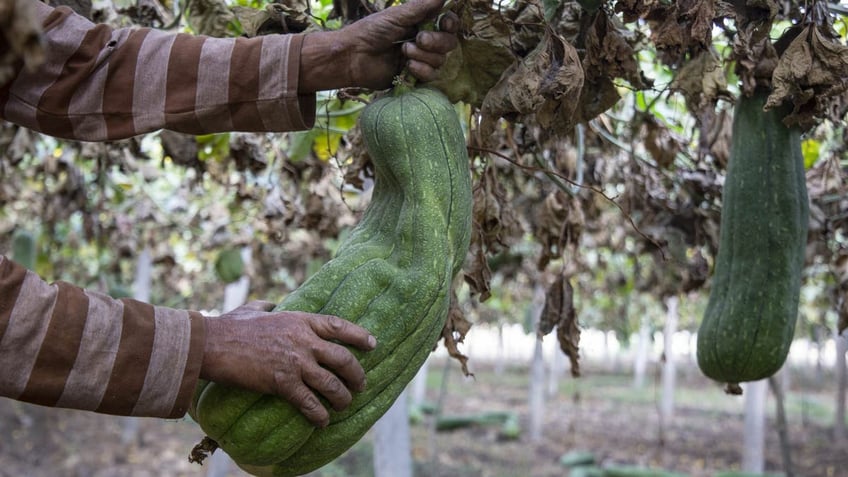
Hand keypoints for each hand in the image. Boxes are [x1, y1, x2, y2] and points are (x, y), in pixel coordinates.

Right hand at [200, 300, 376, 426]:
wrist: (213, 344)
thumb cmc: (230, 326)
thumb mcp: (254, 309)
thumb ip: (268, 306)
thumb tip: (272, 305)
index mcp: (300, 320)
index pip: (339, 326)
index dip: (359, 336)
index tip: (373, 344)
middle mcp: (304, 341)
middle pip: (343, 359)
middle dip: (356, 374)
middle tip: (360, 384)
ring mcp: (295, 362)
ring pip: (331, 384)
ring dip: (342, 398)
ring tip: (344, 405)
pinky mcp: (282, 383)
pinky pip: (309, 403)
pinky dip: (319, 415)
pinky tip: (322, 421)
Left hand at [299, 0, 459, 91]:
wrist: (353, 57)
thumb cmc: (370, 32)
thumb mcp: (397, 16)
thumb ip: (422, 7)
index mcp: (420, 23)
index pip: (448, 24)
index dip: (451, 24)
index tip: (446, 23)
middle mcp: (423, 41)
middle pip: (449, 43)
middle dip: (436, 41)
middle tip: (419, 39)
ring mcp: (420, 60)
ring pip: (441, 60)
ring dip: (423, 55)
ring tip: (403, 52)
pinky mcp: (414, 77)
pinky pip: (431, 75)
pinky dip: (421, 70)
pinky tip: (407, 66)